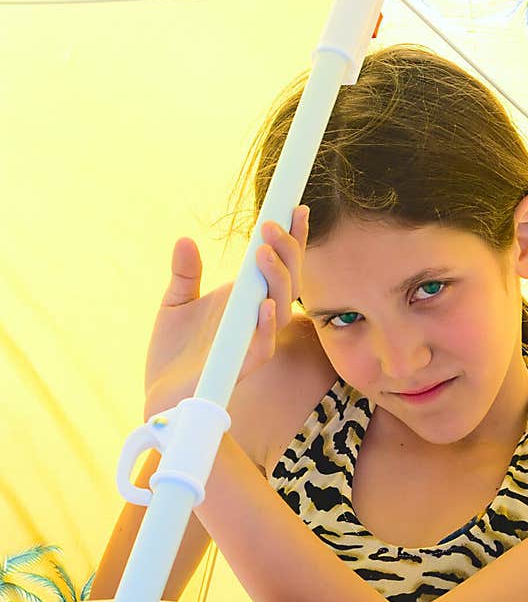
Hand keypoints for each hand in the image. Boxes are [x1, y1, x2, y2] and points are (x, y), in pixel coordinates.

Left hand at [143, 205, 308, 418]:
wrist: (159, 394)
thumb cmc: (173, 352)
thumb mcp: (175, 302)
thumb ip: (184, 273)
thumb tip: (185, 240)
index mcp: (247, 301)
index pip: (279, 266)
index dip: (291, 239)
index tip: (293, 207)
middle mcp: (257, 320)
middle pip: (288, 281)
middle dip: (286, 251)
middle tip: (270, 224)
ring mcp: (253, 342)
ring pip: (281, 308)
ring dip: (276, 279)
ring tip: (262, 252)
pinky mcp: (242, 366)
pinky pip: (263, 345)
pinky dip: (265, 324)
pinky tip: (262, 304)